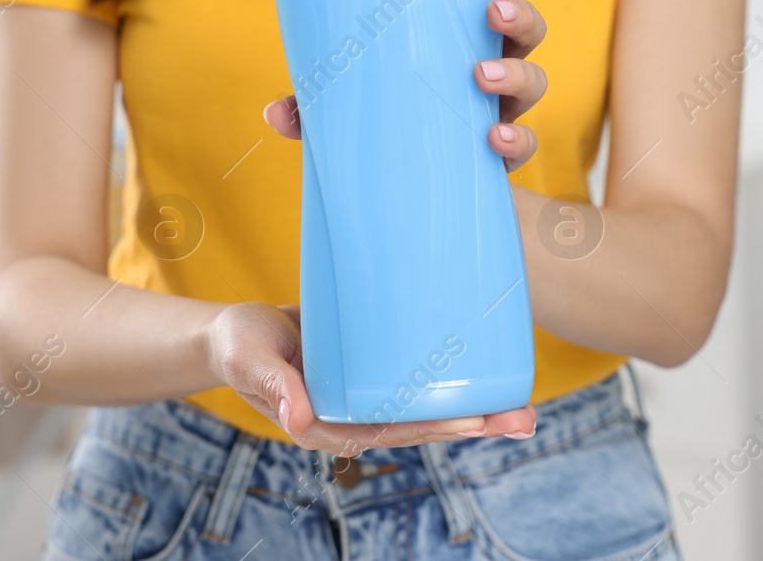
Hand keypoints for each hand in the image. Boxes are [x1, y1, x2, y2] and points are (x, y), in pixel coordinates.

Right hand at [206, 301, 535, 456]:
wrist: (237, 332)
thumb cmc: (239, 346)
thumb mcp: (250, 360)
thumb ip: (273, 385)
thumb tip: (300, 416)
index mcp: (329, 424)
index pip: (391, 430)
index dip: (435, 428)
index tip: (476, 423)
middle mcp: (356, 417)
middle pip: (421, 425)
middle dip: (474, 424)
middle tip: (525, 417)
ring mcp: (367, 398)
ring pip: (428, 407)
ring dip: (475, 407)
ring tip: (525, 404)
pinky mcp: (374, 374)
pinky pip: (418, 382)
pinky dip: (452, 380)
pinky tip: (487, 368)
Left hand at [264, 0, 547, 171]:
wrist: (409, 195)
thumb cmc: (382, 126)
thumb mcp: (346, 107)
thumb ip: (314, 107)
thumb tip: (274, 113)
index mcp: (456, 37)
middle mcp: (489, 66)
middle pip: (526, 29)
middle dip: (519, 13)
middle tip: (492, 12)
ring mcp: (500, 110)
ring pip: (534, 80)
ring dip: (514, 74)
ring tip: (481, 77)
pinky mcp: (501, 156)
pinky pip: (524, 144)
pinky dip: (515, 141)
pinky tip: (494, 139)